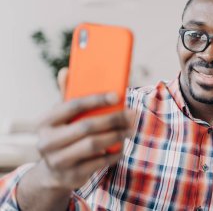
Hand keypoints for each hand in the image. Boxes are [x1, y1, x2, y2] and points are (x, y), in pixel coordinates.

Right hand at [34, 68, 135, 190]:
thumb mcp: (61, 117)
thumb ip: (66, 95)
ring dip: (117, 135)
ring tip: (130, 129)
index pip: (73, 105)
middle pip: (86, 126)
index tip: (118, 95)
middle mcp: (47, 142)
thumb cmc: (63, 135)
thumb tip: (66, 70)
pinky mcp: (72, 176)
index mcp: (45, 122)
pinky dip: (114, 153)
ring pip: (94, 145)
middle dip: (113, 119)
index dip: (96, 99)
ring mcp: (58, 161)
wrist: (53, 173)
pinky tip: (122, 145)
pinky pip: (100, 162)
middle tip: (132, 114)